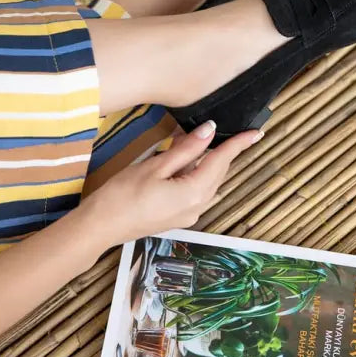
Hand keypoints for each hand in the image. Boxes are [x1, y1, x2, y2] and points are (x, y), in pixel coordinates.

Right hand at [83, 121, 261, 250]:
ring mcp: (187, 215)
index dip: (238, 144)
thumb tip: (210, 130)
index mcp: (194, 193)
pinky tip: (182, 162)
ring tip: (196, 142)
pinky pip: (195, 191)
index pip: (222, 161)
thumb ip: (186, 149)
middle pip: (217, 173)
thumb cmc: (122, 195)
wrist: (99, 227)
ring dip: (206, 162)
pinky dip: (194, 174)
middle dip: (221, 151)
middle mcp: (197, 207)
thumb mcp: (155, 165)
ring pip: (207, 182)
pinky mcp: (176, 217)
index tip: (256, 133)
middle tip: (219, 129)